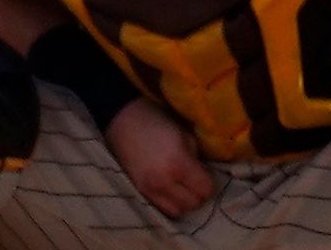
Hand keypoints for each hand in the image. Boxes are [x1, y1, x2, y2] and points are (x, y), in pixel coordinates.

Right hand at [105, 99, 216, 219]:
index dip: (208, 182)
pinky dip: (169, 202)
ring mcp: (149, 189)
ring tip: (180, 186)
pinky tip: (168, 188)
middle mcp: (164, 181)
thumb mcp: (183, 134)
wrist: (121, 119)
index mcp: (178, 164)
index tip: (203, 173)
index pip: (205, 190)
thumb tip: (201, 174)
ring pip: (178, 211)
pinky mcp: (139, 191)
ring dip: (183, 201)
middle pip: (193, 203)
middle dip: (197, 193)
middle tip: (193, 180)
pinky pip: (162, 208)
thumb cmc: (155, 120)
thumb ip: (195, 157)